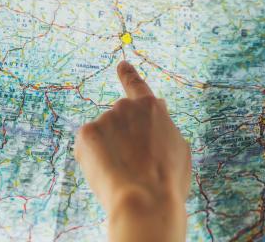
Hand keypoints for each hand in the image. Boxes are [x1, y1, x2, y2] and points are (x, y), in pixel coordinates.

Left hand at [74, 61, 191, 241]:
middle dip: (121, 139)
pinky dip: (95, 161)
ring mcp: (105, 118)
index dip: (128, 74)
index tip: (122, 65)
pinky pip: (88, 148)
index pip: (136, 84)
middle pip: (119, 121)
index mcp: (151, 108)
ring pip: (103, 137)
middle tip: (133, 166)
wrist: (145, 200)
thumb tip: (159, 106)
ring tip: (124, 174)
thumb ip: (165, 125)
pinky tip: (108, 173)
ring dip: (109, 152)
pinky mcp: (86, 133)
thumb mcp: (178, 148)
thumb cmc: (167, 181)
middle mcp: (126, 106)